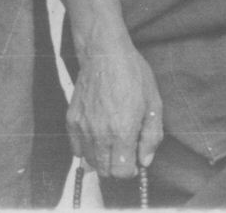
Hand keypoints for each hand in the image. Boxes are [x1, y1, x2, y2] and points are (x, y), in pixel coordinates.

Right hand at [67, 44, 163, 178]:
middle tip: (124, 150)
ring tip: (111, 141)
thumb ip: (151, 136)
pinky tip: (97, 135)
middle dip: (116, 167)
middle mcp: (100, 134)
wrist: (104, 53)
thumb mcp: (153, 103)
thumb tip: (145, 161)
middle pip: (104, 172)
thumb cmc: (133, 75)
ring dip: (102, 158)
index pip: (121, 172)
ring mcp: (83, 128)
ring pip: (89, 162)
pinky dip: (86, 148)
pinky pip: (76, 149)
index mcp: (122, 131)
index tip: (134, 159)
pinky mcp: (71, 120)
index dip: (131, 169)